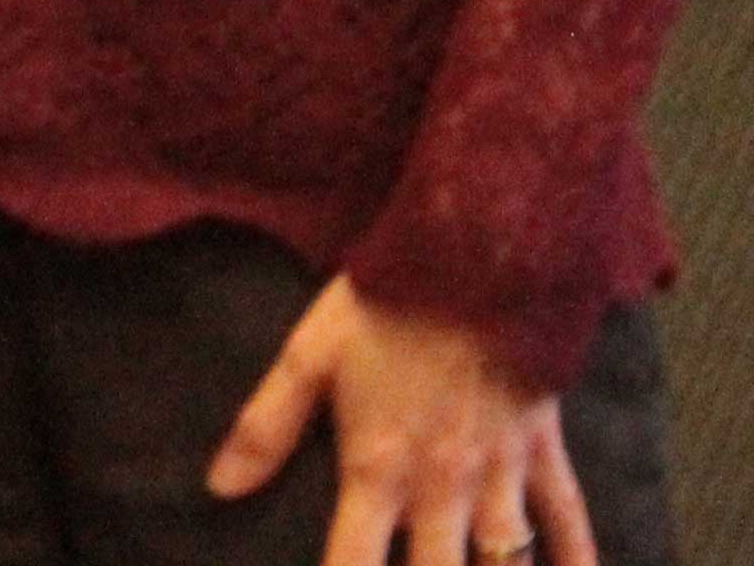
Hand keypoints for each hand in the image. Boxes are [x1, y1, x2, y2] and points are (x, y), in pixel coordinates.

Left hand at [208, 274, 592, 565]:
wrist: (472, 262)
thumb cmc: (382, 308)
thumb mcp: (306, 359)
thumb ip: (264, 428)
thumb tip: (218, 487)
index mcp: (376, 469)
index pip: (354, 559)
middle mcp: (440, 487)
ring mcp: (497, 474)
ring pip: (504, 562)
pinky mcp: (542, 452)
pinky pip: (568, 518)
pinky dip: (578, 558)